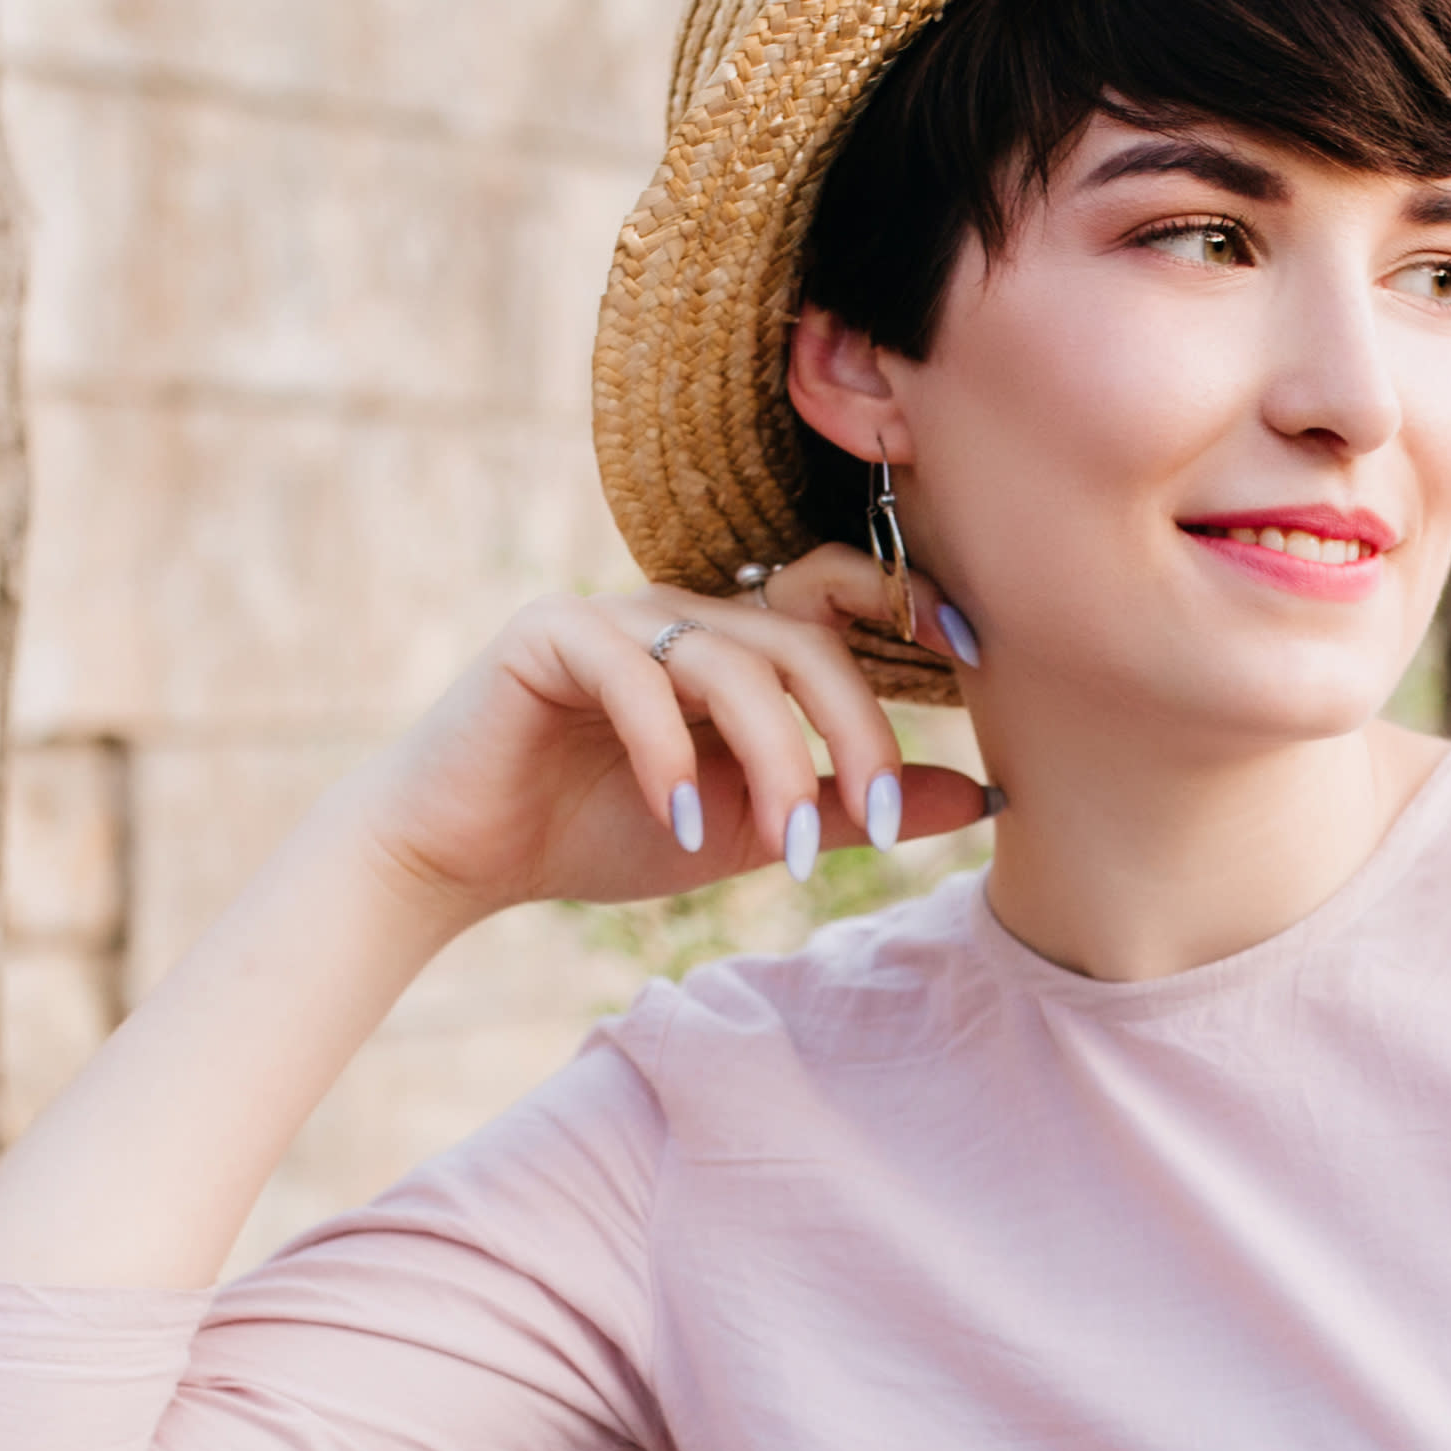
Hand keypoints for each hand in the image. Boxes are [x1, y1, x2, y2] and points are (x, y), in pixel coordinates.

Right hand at [351, 547, 990, 923]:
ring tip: (783, 853)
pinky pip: (636, 677)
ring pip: (733, 662)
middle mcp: (686, 614)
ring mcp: (617, 615)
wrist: (465, 853)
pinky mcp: (550, 634)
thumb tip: (984, 797)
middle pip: (805, 637)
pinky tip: (680, 824)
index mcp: (738, 644)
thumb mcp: (751, 828)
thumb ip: (851, 806)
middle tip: (875, 826)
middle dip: (855, 731)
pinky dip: (670, 754)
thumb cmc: (606, 830)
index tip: (980, 653)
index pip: (839, 597)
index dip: (910, 604)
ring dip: (774, 762)